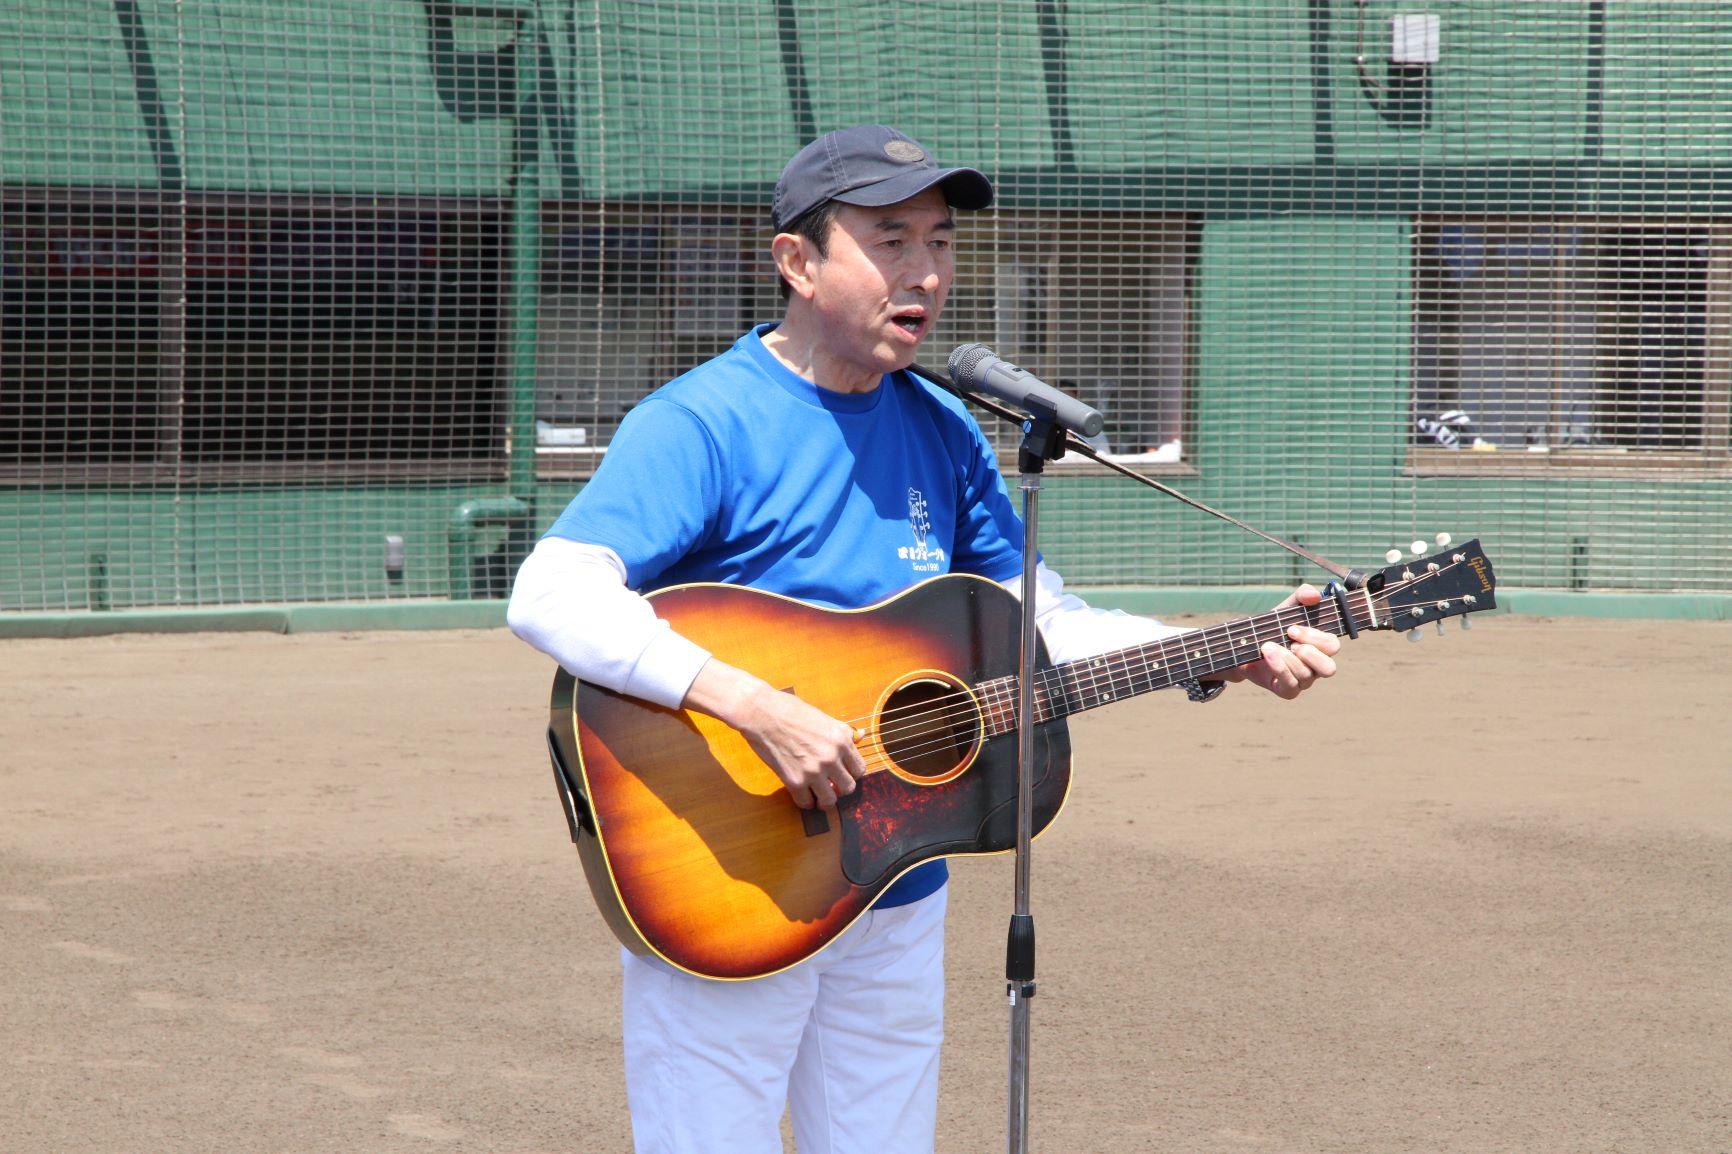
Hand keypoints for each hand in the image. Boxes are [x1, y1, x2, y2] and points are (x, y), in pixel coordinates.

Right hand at [683, 660, 864, 808]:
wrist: (761, 713)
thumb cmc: (790, 710)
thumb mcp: (823, 718)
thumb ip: (842, 732)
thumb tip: (860, 736)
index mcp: (842, 739)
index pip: (859, 769)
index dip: (850, 773)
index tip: (841, 773)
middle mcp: (832, 756)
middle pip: (849, 787)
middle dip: (840, 788)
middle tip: (830, 785)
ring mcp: (814, 770)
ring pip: (830, 800)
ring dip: (824, 800)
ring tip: (817, 795)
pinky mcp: (794, 780)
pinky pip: (806, 802)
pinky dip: (804, 801)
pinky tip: (801, 793)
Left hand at [1221, 584, 1340, 699]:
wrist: (1244, 645)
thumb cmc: (1272, 627)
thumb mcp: (1286, 607)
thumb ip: (1301, 596)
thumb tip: (1314, 595)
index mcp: (1320, 646)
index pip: (1332, 646)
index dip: (1315, 637)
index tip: (1291, 628)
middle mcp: (1315, 666)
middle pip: (1329, 668)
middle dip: (1310, 653)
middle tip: (1289, 641)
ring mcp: (1303, 680)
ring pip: (1307, 676)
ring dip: (1287, 658)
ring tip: (1268, 646)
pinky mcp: (1287, 690)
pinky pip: (1291, 686)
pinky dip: (1279, 669)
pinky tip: (1267, 655)